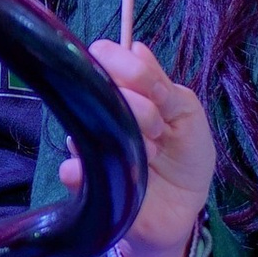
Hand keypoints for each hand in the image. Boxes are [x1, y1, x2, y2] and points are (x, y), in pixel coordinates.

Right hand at [55, 38, 215, 256]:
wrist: (183, 208)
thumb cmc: (186, 156)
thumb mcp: (186, 113)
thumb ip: (162, 84)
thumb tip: (137, 48)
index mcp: (127, 91)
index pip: (107, 59)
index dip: (127, 67)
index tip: (153, 89)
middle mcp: (103, 113)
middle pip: (101, 89)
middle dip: (139, 107)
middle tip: (159, 130)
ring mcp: (91, 146)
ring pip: (87, 127)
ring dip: (127, 140)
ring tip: (149, 157)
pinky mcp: (86, 182)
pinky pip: (71, 170)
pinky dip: (82, 170)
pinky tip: (106, 172)